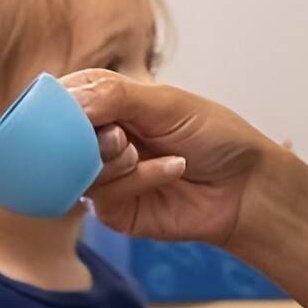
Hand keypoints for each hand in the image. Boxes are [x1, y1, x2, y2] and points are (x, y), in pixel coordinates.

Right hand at [65, 72, 283, 248]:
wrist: (247, 185)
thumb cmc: (213, 136)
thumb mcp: (165, 102)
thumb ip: (113, 96)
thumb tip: (68, 101)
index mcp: (108, 104)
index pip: (65, 97)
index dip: (60, 101)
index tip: (69, 105)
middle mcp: (101, 139)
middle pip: (60, 136)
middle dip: (85, 134)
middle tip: (118, 134)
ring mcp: (105, 176)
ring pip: (77, 168)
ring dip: (114, 158)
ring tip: (143, 152)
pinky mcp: (115, 211)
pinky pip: (105, 195)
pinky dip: (139, 179)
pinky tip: (173, 169)